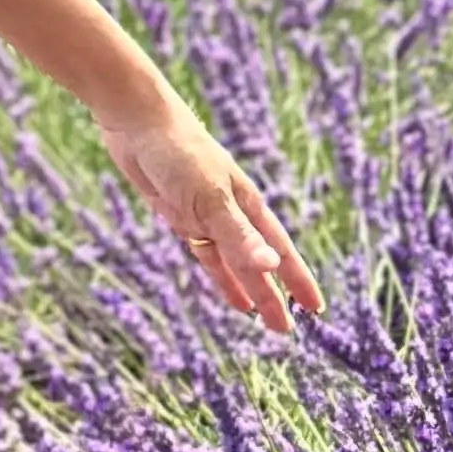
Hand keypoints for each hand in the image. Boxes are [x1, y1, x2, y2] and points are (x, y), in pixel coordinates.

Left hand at [92, 92, 324, 333]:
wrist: (136, 120)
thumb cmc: (179, 152)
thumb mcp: (209, 197)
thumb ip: (238, 235)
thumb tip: (271, 268)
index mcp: (248, 205)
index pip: (280, 251)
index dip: (297, 280)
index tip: (316, 308)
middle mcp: (231, 213)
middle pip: (257, 262)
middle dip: (272, 294)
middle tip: (286, 330)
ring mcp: (205, 215)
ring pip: (232, 261)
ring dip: (247, 287)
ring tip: (262, 318)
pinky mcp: (179, 214)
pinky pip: (205, 252)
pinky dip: (218, 274)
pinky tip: (228, 291)